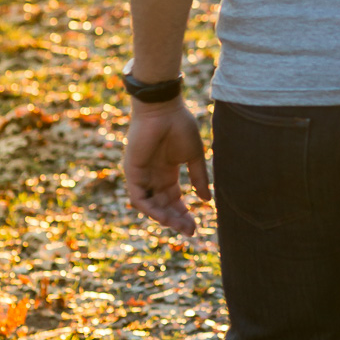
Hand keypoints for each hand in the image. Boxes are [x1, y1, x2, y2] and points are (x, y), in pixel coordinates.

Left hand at [123, 99, 211, 236]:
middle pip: (163, 205)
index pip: (174, 199)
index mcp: (167, 172)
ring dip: (164, 218)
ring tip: (179, 226)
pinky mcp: (132, 171)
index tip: (195, 226)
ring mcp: (142, 175)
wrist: (163, 108)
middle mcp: (153, 176)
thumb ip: (199, 178)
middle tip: (190, 231)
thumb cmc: (179, 126)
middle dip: (176, 219)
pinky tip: (164, 217)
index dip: (184, 213)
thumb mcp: (194, 156)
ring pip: (151, 205)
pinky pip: (139, 197)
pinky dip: (150, 209)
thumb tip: (207, 200)